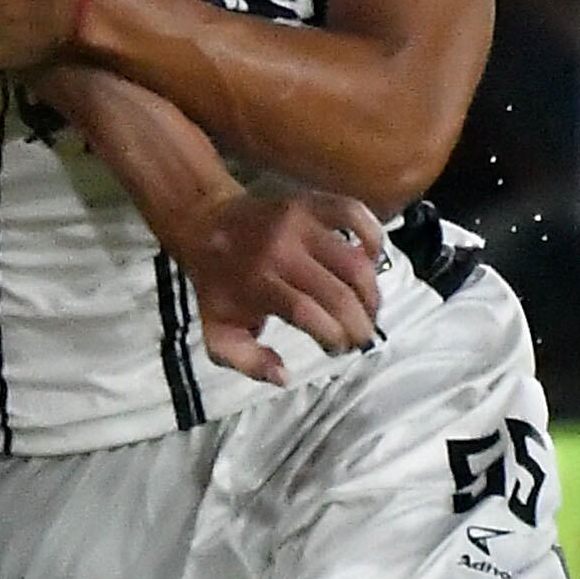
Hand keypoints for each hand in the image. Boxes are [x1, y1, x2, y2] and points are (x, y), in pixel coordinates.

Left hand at [170, 187, 383, 383]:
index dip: (333, 337)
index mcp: (256, 283)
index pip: (308, 314)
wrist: (206, 224)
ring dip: (371, 293)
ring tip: (369, 310)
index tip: (336, 349)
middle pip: (338, 294)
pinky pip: (356, 213)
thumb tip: (284, 376)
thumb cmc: (219, 285)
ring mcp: (300, 222)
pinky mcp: (312, 202)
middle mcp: (281, 251)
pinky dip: (373, 238)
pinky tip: (370, 262)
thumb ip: (247, 361)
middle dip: (358, 325)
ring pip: (355, 261)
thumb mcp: (218, 331)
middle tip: (360, 337)